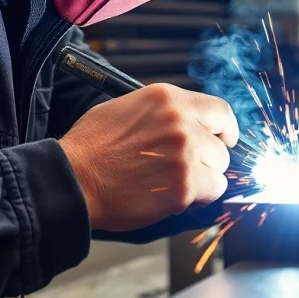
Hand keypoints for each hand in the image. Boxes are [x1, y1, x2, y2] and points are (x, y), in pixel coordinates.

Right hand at [59, 84, 238, 231]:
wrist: (73, 179)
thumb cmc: (91, 148)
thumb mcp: (127, 108)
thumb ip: (164, 113)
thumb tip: (189, 123)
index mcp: (167, 99)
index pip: (220, 110)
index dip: (225, 129)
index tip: (224, 139)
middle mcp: (181, 123)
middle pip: (221, 146)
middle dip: (207, 160)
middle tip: (184, 168)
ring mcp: (184, 155)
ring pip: (220, 171)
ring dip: (203, 180)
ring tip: (172, 182)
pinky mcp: (183, 186)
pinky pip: (211, 192)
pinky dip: (197, 198)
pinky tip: (171, 195)